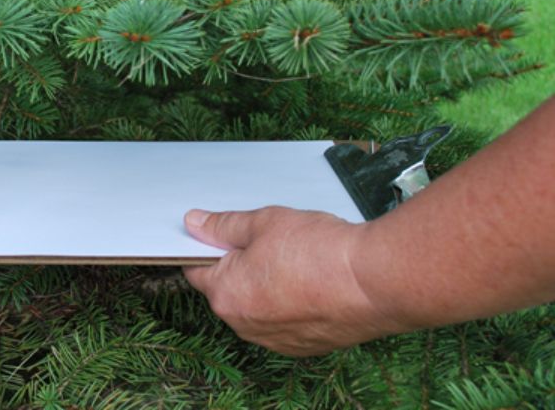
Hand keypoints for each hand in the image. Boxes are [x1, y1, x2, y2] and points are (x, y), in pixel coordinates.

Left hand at [183, 206, 401, 356]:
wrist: (374, 281)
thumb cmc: (319, 251)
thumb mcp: (262, 222)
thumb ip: (223, 225)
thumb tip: (195, 224)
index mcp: (226, 295)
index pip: (197, 268)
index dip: (207, 246)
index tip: (222, 233)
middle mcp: (245, 325)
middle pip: (228, 288)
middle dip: (240, 263)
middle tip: (269, 239)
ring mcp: (275, 340)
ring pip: (257, 304)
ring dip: (266, 283)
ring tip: (295, 256)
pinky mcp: (304, 346)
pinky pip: (283, 319)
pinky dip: (290, 301)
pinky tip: (310, 278)